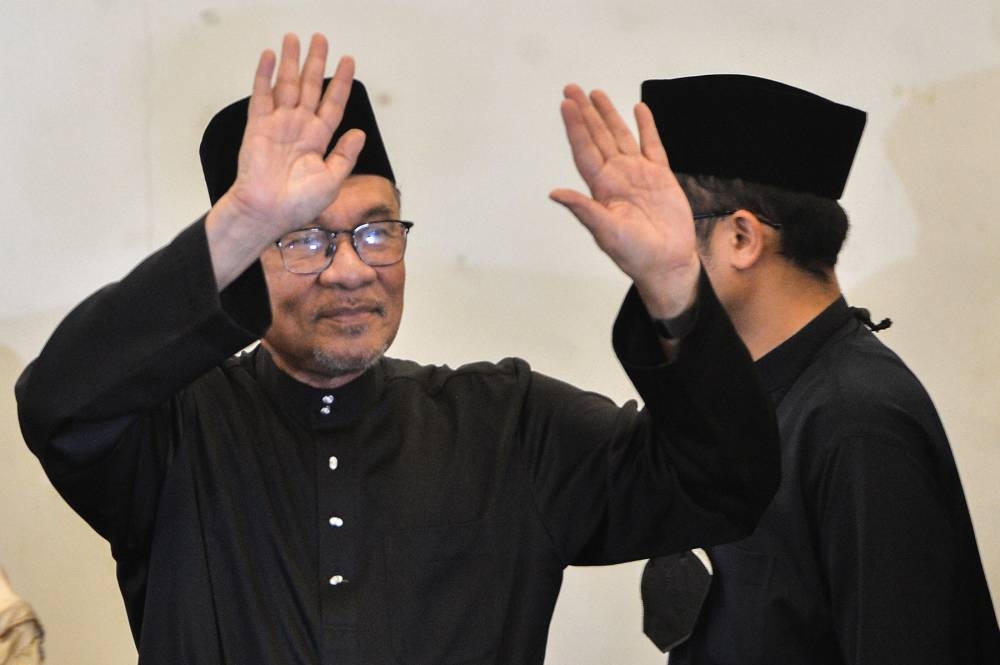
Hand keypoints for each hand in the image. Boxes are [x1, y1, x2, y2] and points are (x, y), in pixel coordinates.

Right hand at [222, 33, 364, 236]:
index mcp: (319, 140)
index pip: (333, 104)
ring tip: (294, 38)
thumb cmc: (299, 204)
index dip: (341, 83)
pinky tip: (269, 55)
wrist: (268, 212)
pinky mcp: (258, 126)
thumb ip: (345, 155)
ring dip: (290, 61)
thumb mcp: (333, 180)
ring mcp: (279, 125)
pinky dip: (264, 74)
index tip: (349, 61)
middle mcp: (299, 128)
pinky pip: (262, 95)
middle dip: (315, 62)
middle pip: (310, 88)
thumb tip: (360, 133)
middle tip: (321, 38)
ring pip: (287, 85)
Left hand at [551, 85, 698, 317]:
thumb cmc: (635, 254)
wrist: (667, 262)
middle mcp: (617, 176)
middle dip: (585, 113)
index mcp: (602, 188)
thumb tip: (554, 193)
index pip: (584, 150)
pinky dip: (646, 127)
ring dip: (608, 115)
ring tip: (596, 93)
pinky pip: (652, 145)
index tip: (566, 104)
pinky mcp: (661, 177)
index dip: (575, 127)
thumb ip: (584, 210)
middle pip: (597, 137)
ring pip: (620, 136)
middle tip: (571, 88)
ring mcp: (638, 174)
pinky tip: (639, 109)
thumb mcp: (606, 234)